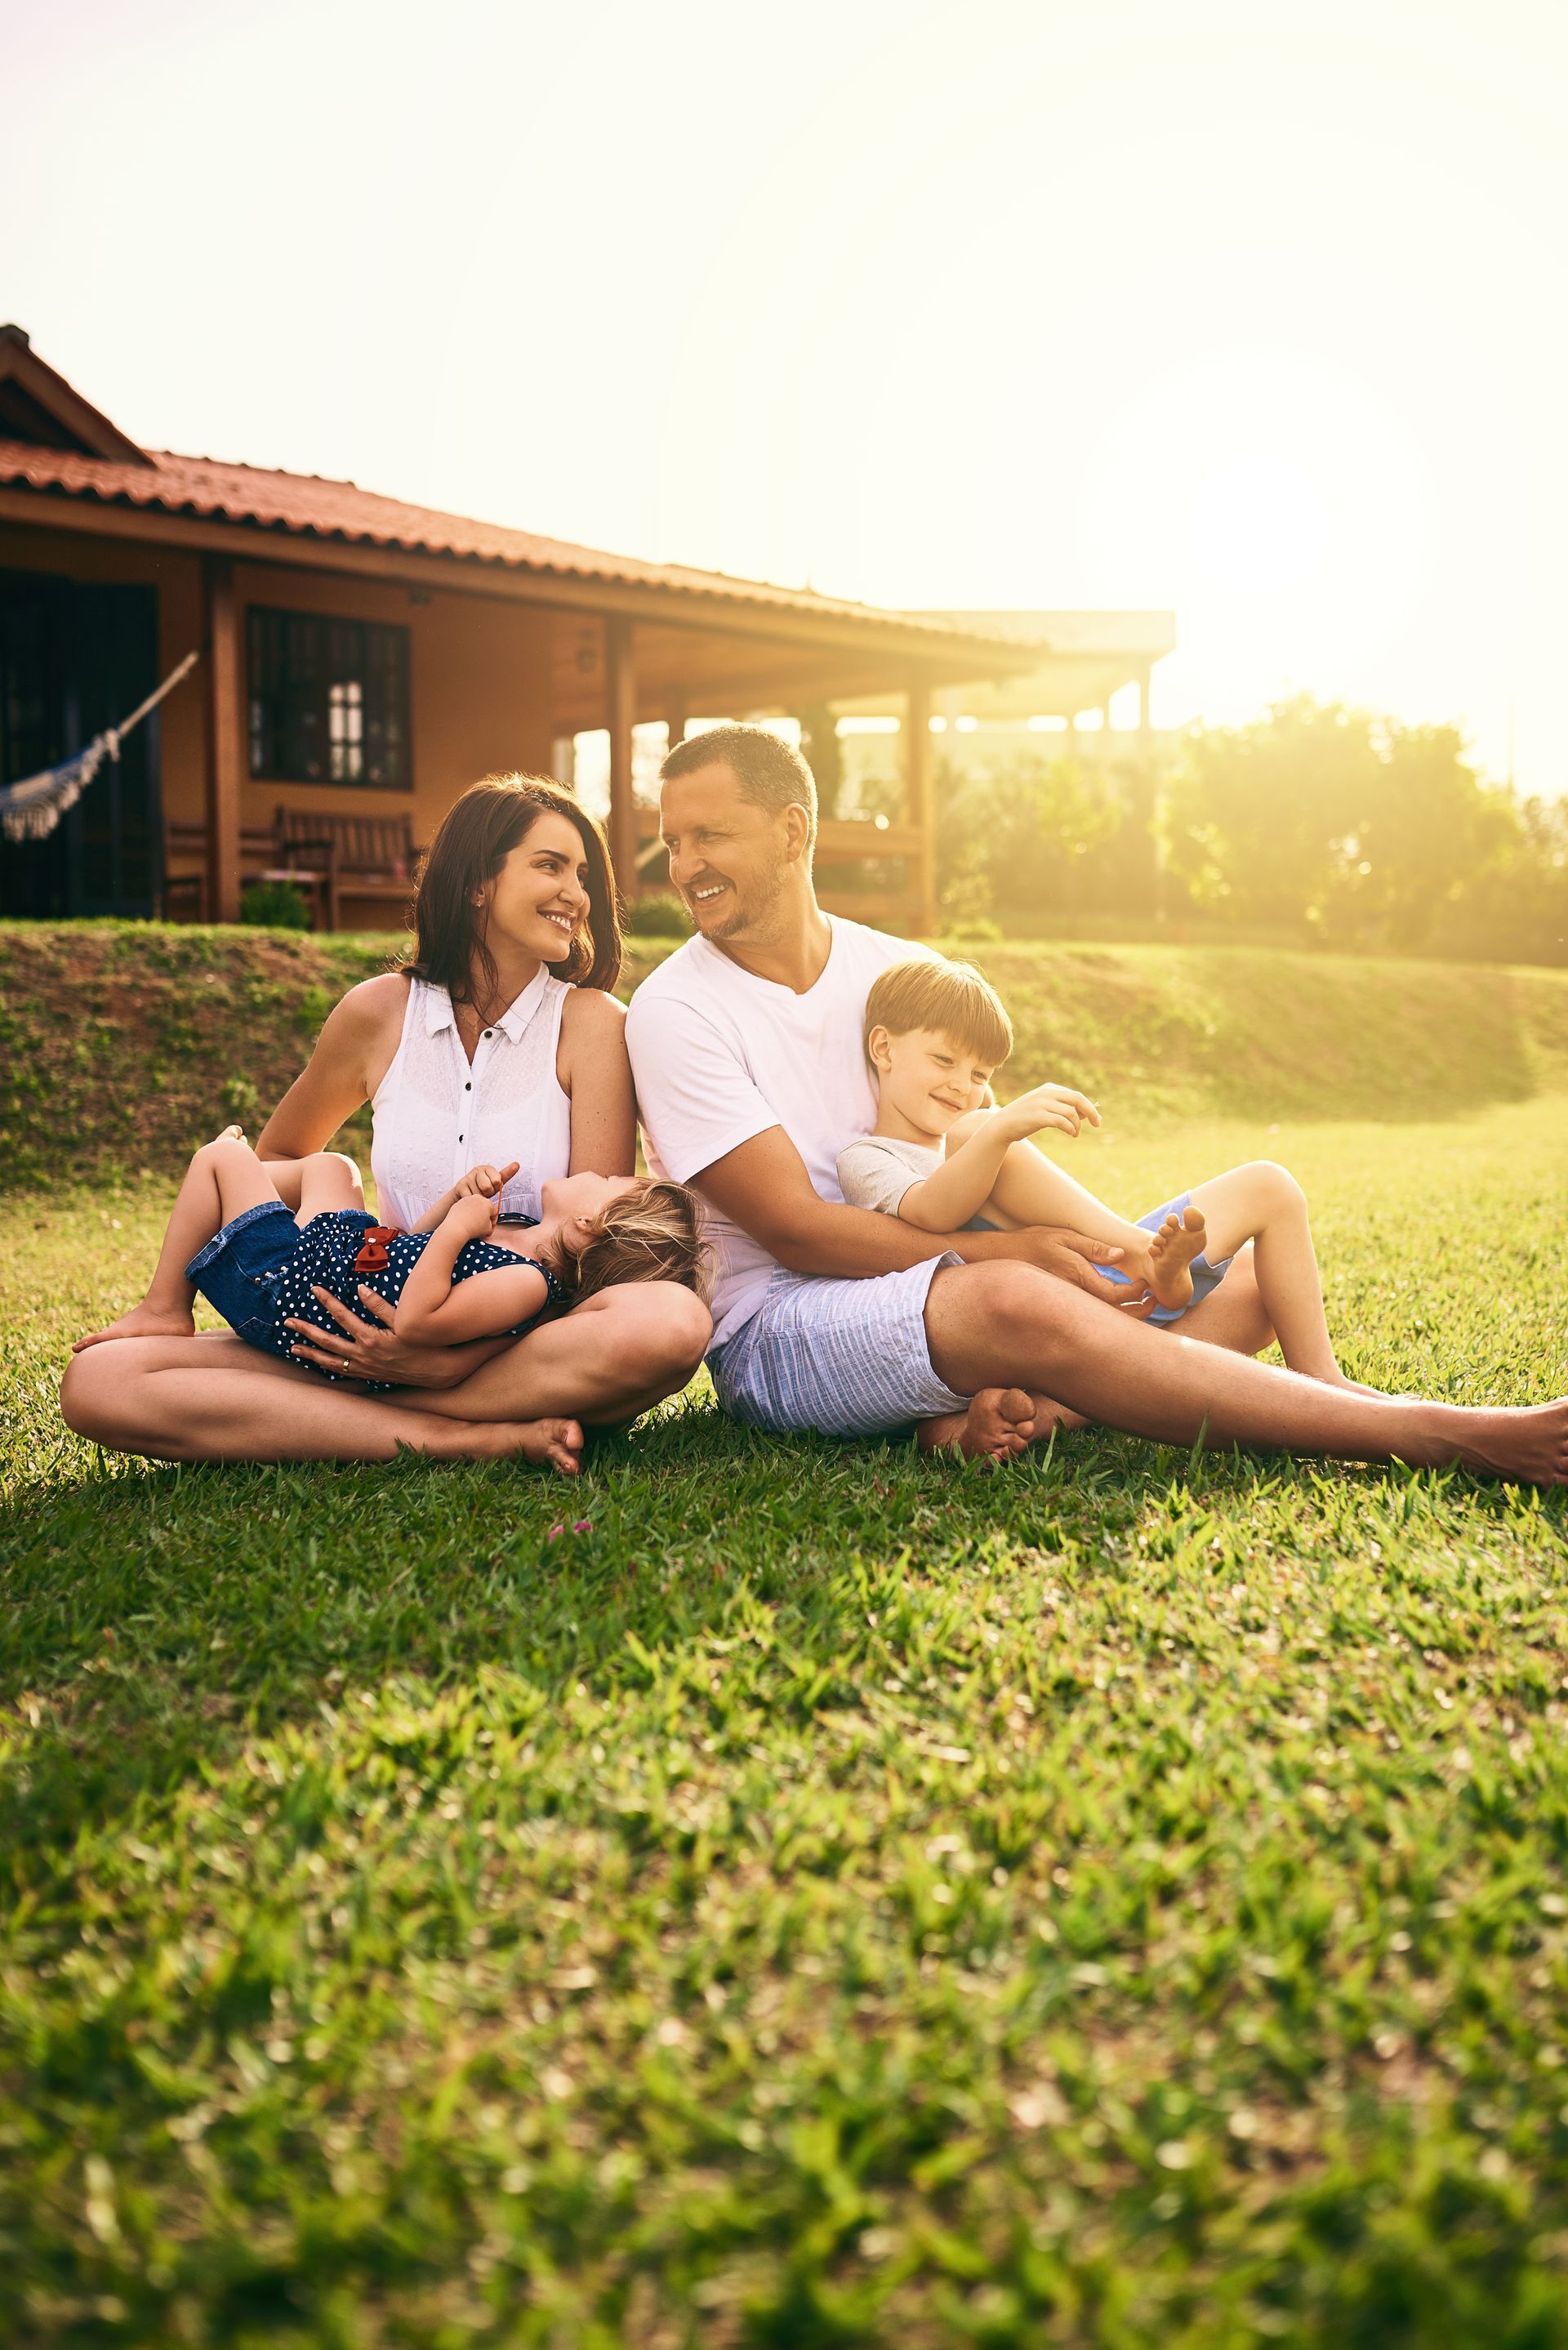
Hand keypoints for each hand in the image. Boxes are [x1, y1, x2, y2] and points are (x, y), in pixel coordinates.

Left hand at [285, 1286, 469, 1385]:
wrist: (436, 1371)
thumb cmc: (422, 1343)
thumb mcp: (403, 1322)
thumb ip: (379, 1305)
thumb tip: (359, 1288)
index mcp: (369, 1339)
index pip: (341, 1316)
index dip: (327, 1301)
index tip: (314, 1289)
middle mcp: (362, 1355)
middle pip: (326, 1342)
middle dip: (305, 1331)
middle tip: (288, 1321)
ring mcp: (363, 1368)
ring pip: (329, 1361)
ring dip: (310, 1354)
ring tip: (293, 1349)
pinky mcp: (368, 1375)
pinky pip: (341, 1373)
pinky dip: (327, 1368)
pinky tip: (319, 1364)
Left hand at [446, 1190, 499, 1241]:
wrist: (456, 1228)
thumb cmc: (473, 1229)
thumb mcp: (488, 1229)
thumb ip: (491, 1224)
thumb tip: (488, 1223)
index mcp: (488, 1203)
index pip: (494, 1212)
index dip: (493, 1222)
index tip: (489, 1228)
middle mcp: (478, 1198)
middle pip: (484, 1208)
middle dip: (484, 1216)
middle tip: (481, 1226)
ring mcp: (468, 1199)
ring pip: (475, 1207)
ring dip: (475, 1214)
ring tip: (472, 1224)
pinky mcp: (459, 1202)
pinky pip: (466, 1208)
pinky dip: (466, 1213)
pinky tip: (465, 1221)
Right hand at [454, 1160, 518, 1201]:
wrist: (466, 1193)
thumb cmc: (484, 1187)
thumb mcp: (496, 1182)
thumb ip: (506, 1174)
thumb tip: (517, 1164)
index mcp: (488, 1168)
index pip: (497, 1180)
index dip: (496, 1187)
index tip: (494, 1185)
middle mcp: (477, 1170)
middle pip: (487, 1187)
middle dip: (487, 1194)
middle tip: (485, 1192)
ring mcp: (468, 1177)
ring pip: (478, 1194)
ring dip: (479, 1198)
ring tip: (477, 1194)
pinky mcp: (460, 1185)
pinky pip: (470, 1197)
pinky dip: (471, 1200)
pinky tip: (470, 1197)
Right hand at [1001, 1083, 1100, 1141]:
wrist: (1002, 1126)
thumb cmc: (1025, 1119)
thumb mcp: (1045, 1109)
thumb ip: (1063, 1108)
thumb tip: (1087, 1114)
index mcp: (1049, 1088)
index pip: (1076, 1095)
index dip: (1089, 1107)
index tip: (1096, 1119)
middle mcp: (1046, 1093)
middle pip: (1077, 1099)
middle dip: (1090, 1112)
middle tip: (1097, 1124)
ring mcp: (1041, 1104)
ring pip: (1070, 1113)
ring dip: (1077, 1126)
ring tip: (1074, 1134)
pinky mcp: (1038, 1116)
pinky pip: (1062, 1121)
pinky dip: (1070, 1128)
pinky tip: (1071, 1133)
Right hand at [1005, 1226, 1157, 1315]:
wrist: (998, 1258)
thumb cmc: (1031, 1243)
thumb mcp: (1063, 1237)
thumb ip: (1092, 1248)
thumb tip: (1120, 1256)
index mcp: (1076, 1276)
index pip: (1114, 1295)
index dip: (1135, 1293)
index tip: (1147, 1285)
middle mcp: (1072, 1296)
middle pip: (1111, 1315)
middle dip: (1137, 1312)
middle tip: (1155, 1304)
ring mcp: (1065, 1304)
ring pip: (1101, 1320)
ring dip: (1125, 1317)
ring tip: (1142, 1308)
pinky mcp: (1060, 1308)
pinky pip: (1088, 1317)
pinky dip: (1108, 1316)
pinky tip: (1118, 1309)